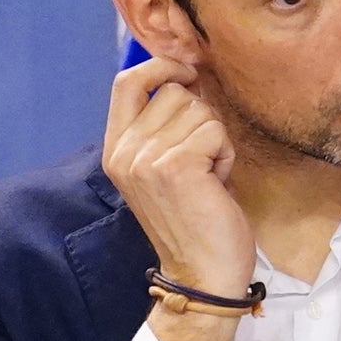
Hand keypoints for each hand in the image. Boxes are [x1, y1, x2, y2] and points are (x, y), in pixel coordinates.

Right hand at [104, 57, 251, 340]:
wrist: (204, 274)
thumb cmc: (195, 220)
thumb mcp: (164, 167)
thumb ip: (162, 126)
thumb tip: (186, 73)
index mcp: (116, 150)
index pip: (126, 82)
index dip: (160, 66)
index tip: (187, 71)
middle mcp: (124, 152)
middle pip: (173, 91)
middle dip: (200, 119)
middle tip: (200, 163)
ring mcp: (146, 158)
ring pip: (198, 109)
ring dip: (215, 139)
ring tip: (208, 176)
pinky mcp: (175, 166)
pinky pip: (214, 131)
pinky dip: (225, 155)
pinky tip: (217, 184)